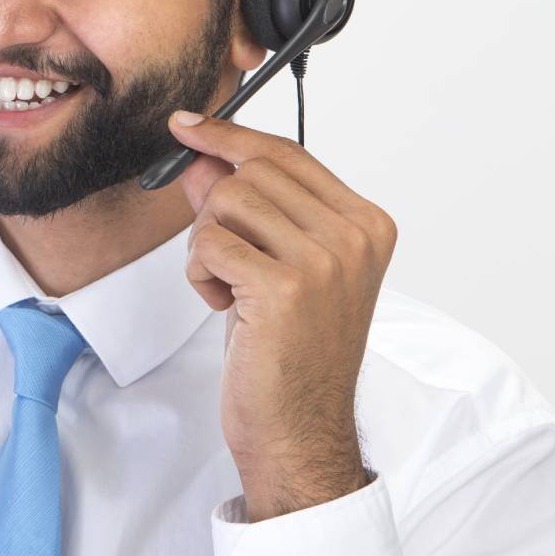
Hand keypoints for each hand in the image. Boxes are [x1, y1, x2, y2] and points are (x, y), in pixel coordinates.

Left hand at [167, 109, 397, 521]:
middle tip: (224, 261)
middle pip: (251, 172)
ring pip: (225, 202)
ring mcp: (326, 260)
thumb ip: (244, 208)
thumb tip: (199, 156)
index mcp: (366, 224)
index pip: (288, 154)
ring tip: (231, 290)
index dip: (230, 136)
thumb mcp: (268, 265)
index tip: (188, 125)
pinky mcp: (286, 286)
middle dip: (216, 210)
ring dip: (206, 247)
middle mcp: (355, 236)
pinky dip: (200, 274)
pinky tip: (226, 307)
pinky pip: (209, 242)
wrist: (299, 430)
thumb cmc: (286, 352)